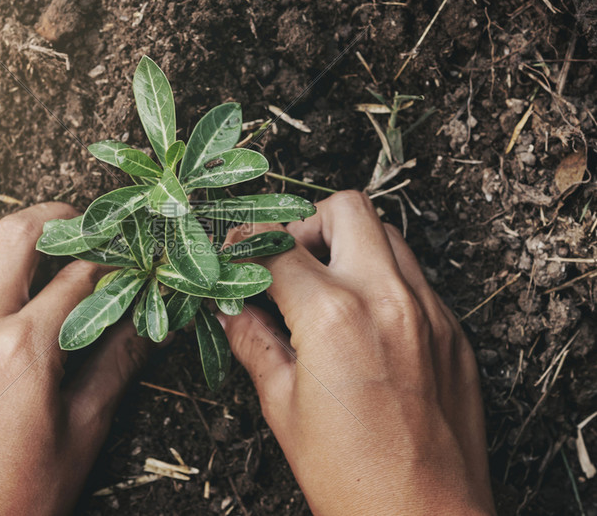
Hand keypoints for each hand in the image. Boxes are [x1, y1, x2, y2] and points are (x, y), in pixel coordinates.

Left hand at [0, 203, 151, 514]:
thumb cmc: (23, 496)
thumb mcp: (85, 429)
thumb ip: (117, 364)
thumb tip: (151, 323)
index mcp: (23, 350)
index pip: (78, 280)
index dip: (109, 263)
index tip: (122, 260)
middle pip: (14, 238)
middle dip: (54, 220)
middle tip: (76, 224)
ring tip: (10, 251)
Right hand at [219, 191, 494, 514]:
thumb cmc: (350, 477)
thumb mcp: (282, 405)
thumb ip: (252, 341)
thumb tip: (230, 308)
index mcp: (334, 316)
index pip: (276, 247)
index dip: (244, 245)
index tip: (234, 254)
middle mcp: (388, 298)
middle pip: (345, 208)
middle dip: (306, 224)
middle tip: (287, 262)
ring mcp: (430, 312)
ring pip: (389, 235)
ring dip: (350, 246)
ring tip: (324, 288)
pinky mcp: (454, 332)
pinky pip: (416, 278)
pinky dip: (383, 281)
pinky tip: (363, 323)